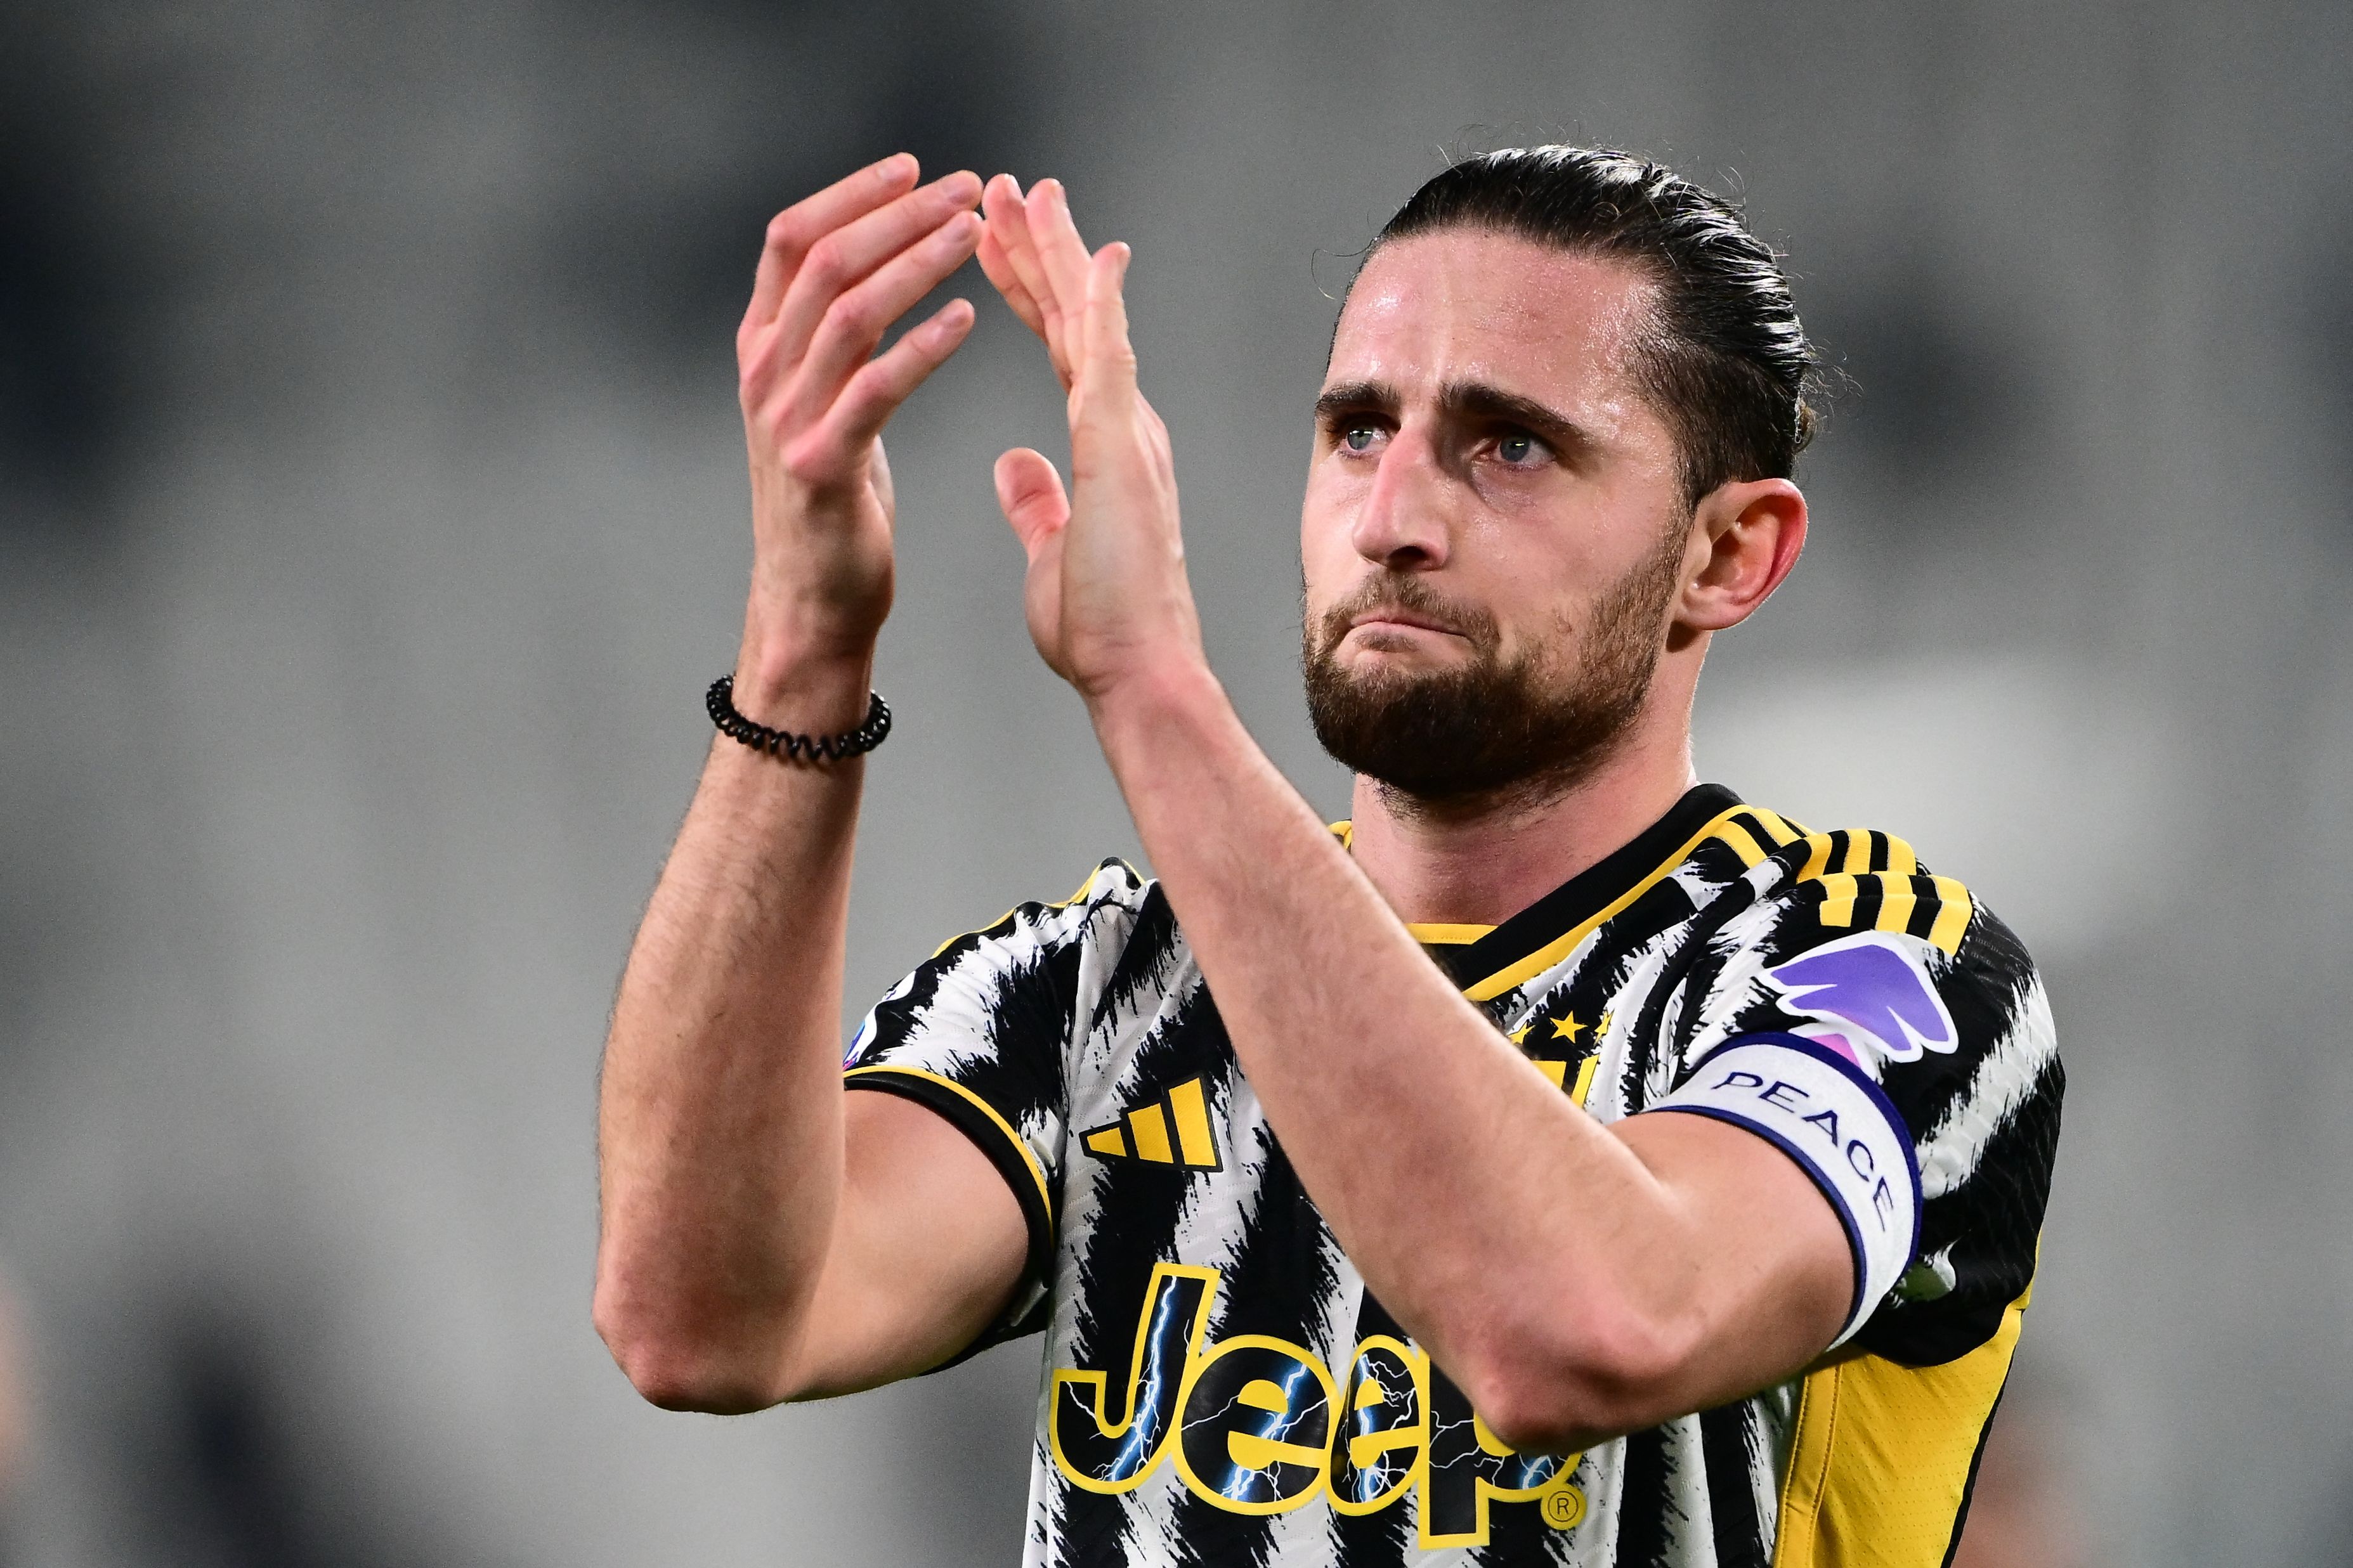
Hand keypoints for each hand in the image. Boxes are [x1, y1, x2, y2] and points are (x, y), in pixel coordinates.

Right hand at [734, 156, 982, 706]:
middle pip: (824, 261)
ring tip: (973, 234)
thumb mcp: (820, 403)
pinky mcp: (822, 466)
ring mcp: (785, 418)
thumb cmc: (832, 501)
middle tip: (966, 188)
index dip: (852, 193)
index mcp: (761, 348)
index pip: (792, 239)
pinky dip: (922, 347)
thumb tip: (877, 269)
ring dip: (915, 263)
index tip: (914, 167)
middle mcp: (763, 373)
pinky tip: (967, 319)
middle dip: (898, 215)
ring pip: (847, 312)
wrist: (813, 602)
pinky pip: (875, 389)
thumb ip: (834, 341)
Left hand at [977, 176, 1204, 702]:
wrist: (1138, 672)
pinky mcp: (1119, 446)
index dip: (1033, 291)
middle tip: (1010, 189)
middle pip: (1075, 316)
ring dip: (1056, 252)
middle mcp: (1125, 426)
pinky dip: (1096, 299)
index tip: (1003, 243)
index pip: (1062, 348)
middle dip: (1042, 250)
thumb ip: (1037, 503)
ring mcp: (1128, 431)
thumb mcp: (1051, 551)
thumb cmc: (1104, 631)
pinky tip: (1089, 252)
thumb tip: (1012, 466)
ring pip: (1089, 318)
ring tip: (1023, 192)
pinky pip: (1106, 355)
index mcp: (1105, 447)